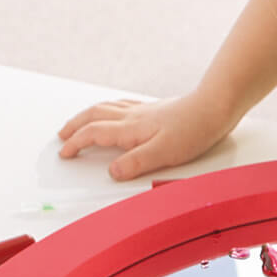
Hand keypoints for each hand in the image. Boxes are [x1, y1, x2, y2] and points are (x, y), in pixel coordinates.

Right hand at [55, 91, 235, 179]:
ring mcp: (143, 111)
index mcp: (131, 128)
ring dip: (88, 115)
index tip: (65, 153)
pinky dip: (109, 108)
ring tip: (79, 122)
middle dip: (74, 125)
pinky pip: (122, 104)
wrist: (215, 107)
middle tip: (62, 135)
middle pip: (94, 115)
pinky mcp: (155, 109)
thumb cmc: (193, 129)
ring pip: (106, 107)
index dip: (76, 143)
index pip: (94, 133)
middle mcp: (133, 116)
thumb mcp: (164, 153)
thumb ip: (136, 163)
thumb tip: (112, 172)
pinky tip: (115, 111)